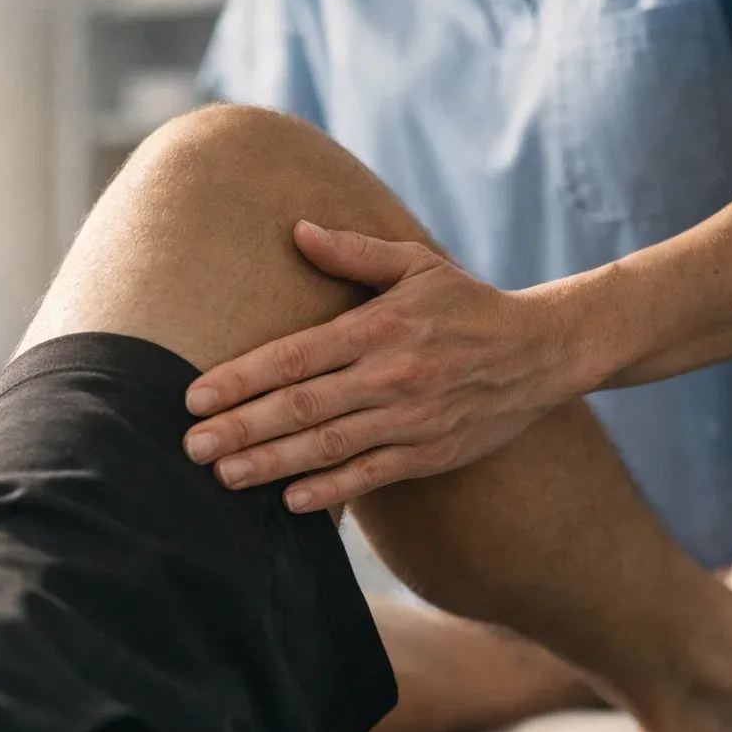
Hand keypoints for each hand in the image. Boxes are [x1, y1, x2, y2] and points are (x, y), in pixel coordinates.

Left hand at [182, 221, 561, 511]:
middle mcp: (391, 375)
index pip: (296, 355)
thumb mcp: (415, 264)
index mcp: (379, 327)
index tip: (195, 397)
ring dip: (272, 463)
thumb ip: (354, 251)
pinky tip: (290, 500)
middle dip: (242, 428)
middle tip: (191, 447)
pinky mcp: (430, 453)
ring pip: (329, 446)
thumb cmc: (466, 304)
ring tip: (223, 476)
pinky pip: (371, 475)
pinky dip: (331, 490)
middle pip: (303, 406)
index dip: (242, 378)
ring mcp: (411, 419)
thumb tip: (297, 230)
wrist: (541, 352)